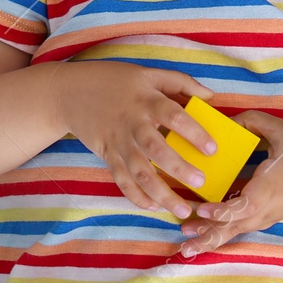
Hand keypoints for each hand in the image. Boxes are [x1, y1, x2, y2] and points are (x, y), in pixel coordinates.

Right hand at [53, 61, 219, 219]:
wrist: (69, 93)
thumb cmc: (114, 81)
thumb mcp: (148, 73)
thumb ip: (180, 82)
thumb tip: (210, 96)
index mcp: (147, 100)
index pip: (174, 117)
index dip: (194, 133)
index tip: (212, 149)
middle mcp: (133, 123)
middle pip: (156, 149)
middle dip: (178, 168)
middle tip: (199, 182)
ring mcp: (118, 142)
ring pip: (140, 172)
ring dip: (161, 193)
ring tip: (182, 209)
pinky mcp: (107, 156)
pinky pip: (122, 180)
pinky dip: (136, 196)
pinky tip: (153, 206)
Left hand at [176, 111, 282, 257]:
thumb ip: (251, 122)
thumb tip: (226, 121)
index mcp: (271, 188)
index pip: (241, 207)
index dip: (220, 211)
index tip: (201, 209)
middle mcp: (270, 207)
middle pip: (235, 227)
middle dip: (208, 236)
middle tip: (182, 246)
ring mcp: (274, 212)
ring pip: (240, 228)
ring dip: (215, 236)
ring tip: (188, 244)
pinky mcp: (276, 211)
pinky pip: (248, 222)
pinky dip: (228, 227)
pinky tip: (211, 225)